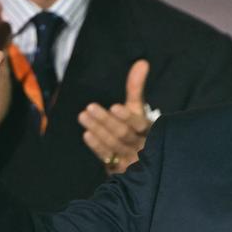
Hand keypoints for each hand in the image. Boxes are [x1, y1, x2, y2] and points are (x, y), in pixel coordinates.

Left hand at [78, 59, 150, 174]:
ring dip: (98, 130)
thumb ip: (136, 87)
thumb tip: (142, 62)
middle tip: (89, 108)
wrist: (141, 160)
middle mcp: (142, 146)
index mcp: (149, 130)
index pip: (139, 124)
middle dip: (106, 121)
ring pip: (113, 145)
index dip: (127, 117)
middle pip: (123, 134)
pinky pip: (107, 157)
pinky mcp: (120, 169)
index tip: (114, 107)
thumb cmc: (136, 128)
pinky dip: (97, 147)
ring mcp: (131, 159)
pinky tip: (87, 135)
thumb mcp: (137, 108)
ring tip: (83, 116)